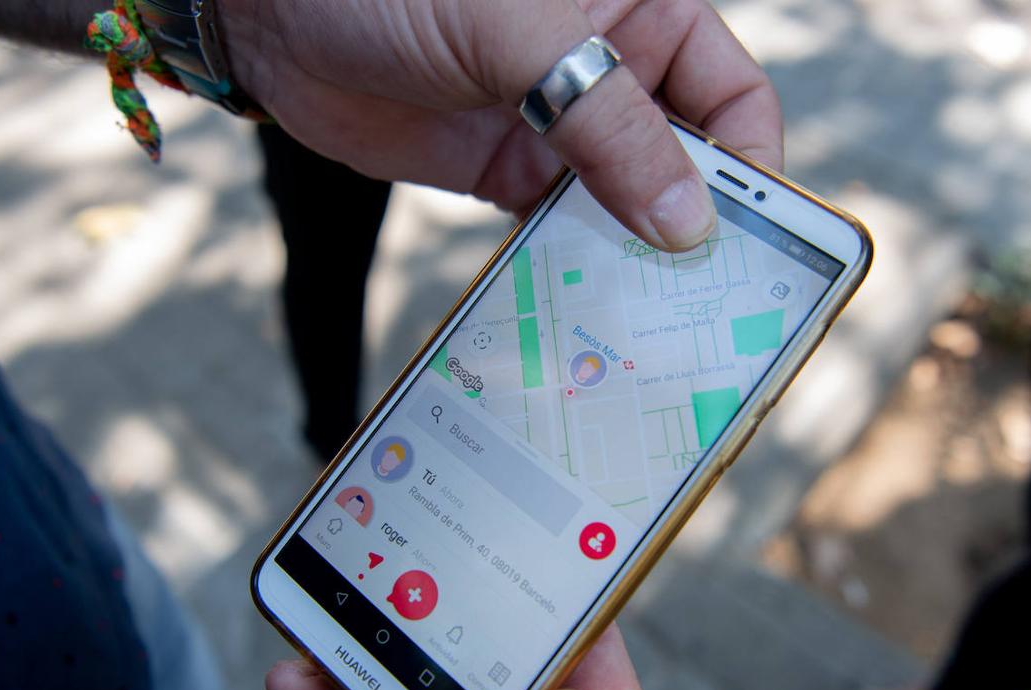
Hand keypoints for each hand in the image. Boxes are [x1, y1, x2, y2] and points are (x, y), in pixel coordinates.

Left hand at [220, 0, 779, 250]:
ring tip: (650, 318)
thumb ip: (609, 123)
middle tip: (706, 298)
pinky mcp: (505, 173)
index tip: (751, 232)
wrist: (278, 16)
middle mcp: (606, 72)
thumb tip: (686, 219)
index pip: (728, 91)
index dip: (749, 158)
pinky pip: (560, 226)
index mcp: (636, 13)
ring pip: (624, 201)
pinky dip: (575, 262)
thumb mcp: (518, 33)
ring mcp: (556, 127)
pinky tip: (583, 303)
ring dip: (636, 253)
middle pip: (684, 155)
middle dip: (697, 219)